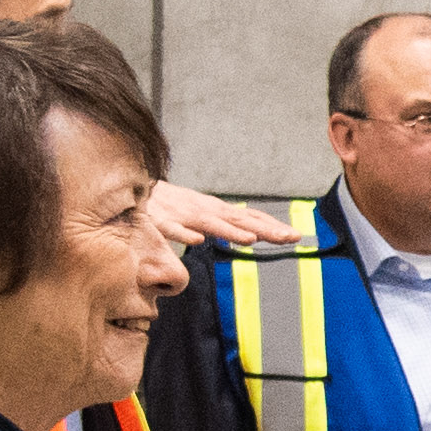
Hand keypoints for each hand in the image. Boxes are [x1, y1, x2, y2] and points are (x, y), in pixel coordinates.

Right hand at [150, 180, 301, 250]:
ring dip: (230, 232)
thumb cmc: (171, 205)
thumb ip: (223, 224)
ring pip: (210, 224)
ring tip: (251, 240)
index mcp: (215, 210)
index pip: (248, 218)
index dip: (271, 226)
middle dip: (265, 229)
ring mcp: (182, 214)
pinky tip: (196, 241)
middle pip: (238, 220)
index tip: (295, 236)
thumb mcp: (202, 214)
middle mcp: (204, 210)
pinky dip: (184, 234)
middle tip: (290, 237)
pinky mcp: (159, 221)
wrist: (135, 190)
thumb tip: (250, 234)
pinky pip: (171, 229)